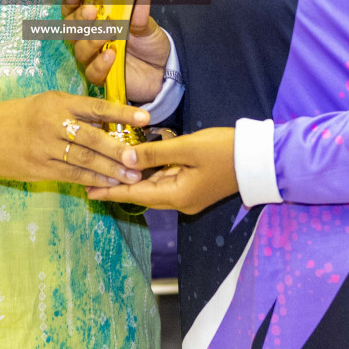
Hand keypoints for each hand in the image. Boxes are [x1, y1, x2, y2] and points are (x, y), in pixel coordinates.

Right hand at [0, 91, 149, 187]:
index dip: (122, 112)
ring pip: (84, 160)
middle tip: (141, 158)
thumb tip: (109, 120)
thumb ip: (75, 110)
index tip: (145, 118)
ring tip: (132, 176)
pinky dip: (92, 181)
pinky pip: (71, 176)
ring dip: (110, 170)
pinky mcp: (40, 169)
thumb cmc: (19, 115)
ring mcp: (45, 148)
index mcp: (58, 102)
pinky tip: (108, 184)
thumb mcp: (46, 102)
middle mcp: (53, 124)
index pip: (95, 106)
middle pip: (92, 137)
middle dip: (119, 149)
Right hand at [65, 0, 169, 103]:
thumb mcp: (147, 26)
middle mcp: (90, 38)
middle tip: (90, 10)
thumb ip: (140, 14)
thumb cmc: (148, 43)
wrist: (161, 69)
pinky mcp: (100, 77)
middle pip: (71, 28)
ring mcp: (93, 58)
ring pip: (80, 50)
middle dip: (78, 18)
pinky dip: (99, 63)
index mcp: (97, 20)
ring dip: (90, 40)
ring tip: (107, 33)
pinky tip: (111, 55)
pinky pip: (92, 72)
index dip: (71, 0)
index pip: (75, 9)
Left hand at [85, 127, 237, 214]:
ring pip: (155, 188)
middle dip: (119, 187)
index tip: (89, 192)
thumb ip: (154, 152)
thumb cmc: (224, 150)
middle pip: (143, 195)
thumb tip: (125, 158)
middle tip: (93, 181)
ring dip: (135, 181)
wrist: (260, 158)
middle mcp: (182, 201)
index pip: (136, 195)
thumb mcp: (186, 147)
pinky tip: (139, 166)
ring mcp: (190, 196)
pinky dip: (152, 175)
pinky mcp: (196, 187)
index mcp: (178, 196)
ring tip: (110, 173)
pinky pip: (167, 182)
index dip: (111, 192)